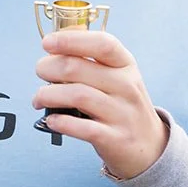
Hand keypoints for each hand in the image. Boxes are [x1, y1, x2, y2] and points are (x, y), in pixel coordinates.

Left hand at [32, 30, 168, 179]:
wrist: (149, 146)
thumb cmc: (121, 105)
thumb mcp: (116, 78)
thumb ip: (90, 62)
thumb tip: (53, 49)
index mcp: (125, 65)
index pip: (102, 44)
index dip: (71, 40)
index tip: (47, 42)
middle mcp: (126, 86)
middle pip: (78, 67)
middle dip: (49, 68)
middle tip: (40, 72)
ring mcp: (122, 113)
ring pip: (77, 95)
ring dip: (48, 95)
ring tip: (38, 99)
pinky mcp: (114, 139)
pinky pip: (82, 127)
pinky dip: (61, 122)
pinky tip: (51, 120)